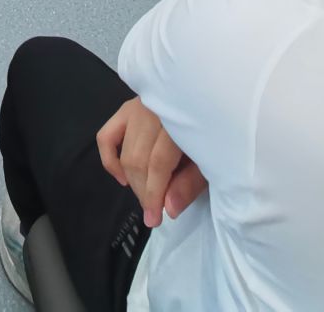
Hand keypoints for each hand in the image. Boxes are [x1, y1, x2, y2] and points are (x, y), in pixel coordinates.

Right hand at [96, 99, 203, 228]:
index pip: (158, 162)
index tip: (154, 220)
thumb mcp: (212, 159)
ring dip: (132, 181)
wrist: (212, 105)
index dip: (154, 194)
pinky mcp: (127, 108)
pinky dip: (110, 160)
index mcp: (178, 119)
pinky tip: (123, 178)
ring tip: (147, 195)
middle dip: (144, 191)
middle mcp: (153, 109)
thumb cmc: (216, 133)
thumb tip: (168, 208)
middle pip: (138, 159)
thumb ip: (190, 183)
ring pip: (125, 152)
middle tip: (154, 209)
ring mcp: (138, 106)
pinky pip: (106, 136)